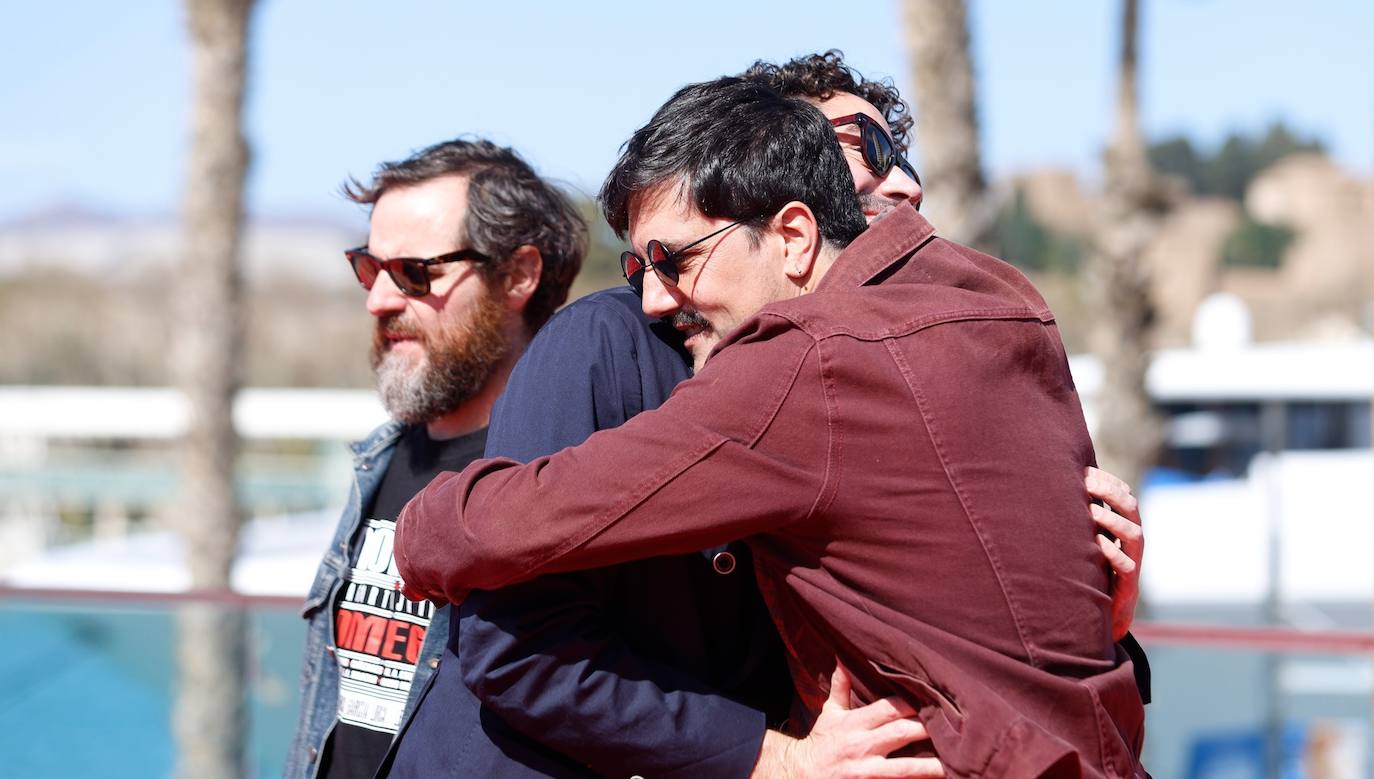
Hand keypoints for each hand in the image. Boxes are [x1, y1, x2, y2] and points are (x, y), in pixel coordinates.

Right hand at [752, 663, 942, 777]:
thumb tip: (842, 661)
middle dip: (928, 728)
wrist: (798, 775)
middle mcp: (861, 745)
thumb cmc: (820, 744)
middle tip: (956, 725)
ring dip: (931, 765)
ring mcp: (866, 771)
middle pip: (901, 732)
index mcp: (853, 723)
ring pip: (905, 767)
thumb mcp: (828, 715)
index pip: (888, 707)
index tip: (935, 698)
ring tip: (956, 763)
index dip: (913, 703)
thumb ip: (840, 690)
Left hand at [1085, 466, 1143, 640]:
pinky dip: (1113, 554)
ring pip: (1134, 535)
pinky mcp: (1128, 585)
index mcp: (1122, 525)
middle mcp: (1131, 541)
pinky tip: (1098, 544)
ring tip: (1091, 511)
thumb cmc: (1088, 568)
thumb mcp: (1083, 538)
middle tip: (1087, 484)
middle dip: (1111, 493)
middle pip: (1132, 509)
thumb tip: (1050, 484)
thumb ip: (1076, 516)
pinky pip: (1127, 567)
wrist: (1099, 613)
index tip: (1085, 471)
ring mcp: (1133, 561)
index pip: (1124, 495)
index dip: (1108, 481)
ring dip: (1112, 520)